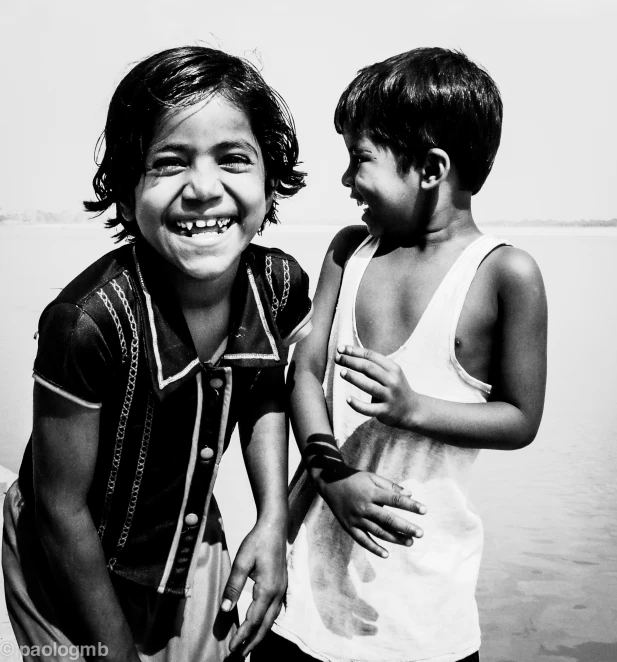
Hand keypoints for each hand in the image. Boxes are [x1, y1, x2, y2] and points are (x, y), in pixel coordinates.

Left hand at [221, 519, 286, 656]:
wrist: (275, 526)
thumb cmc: (257, 541)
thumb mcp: (242, 560)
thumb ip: (234, 585)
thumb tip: (224, 609)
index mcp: (268, 588)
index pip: (254, 619)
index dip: (242, 635)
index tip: (231, 648)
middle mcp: (278, 593)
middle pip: (266, 625)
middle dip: (252, 642)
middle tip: (238, 656)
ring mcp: (282, 589)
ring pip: (272, 620)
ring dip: (260, 635)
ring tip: (247, 648)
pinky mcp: (282, 586)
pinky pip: (274, 611)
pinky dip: (266, 624)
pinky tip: (259, 627)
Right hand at [320, 470, 425, 557]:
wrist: (330, 483)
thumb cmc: (355, 479)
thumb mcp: (372, 477)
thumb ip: (390, 486)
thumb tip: (410, 494)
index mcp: (371, 493)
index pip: (395, 500)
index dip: (410, 505)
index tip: (425, 510)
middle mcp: (364, 507)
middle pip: (388, 519)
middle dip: (405, 527)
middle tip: (420, 533)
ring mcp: (356, 519)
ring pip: (378, 532)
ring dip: (394, 538)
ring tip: (410, 542)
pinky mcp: (349, 527)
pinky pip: (363, 540)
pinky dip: (374, 548)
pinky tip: (386, 555)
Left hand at [335, 345, 420, 429]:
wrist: (412, 410)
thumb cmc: (395, 388)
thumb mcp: (390, 373)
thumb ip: (374, 366)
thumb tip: (348, 355)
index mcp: (393, 368)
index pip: (372, 356)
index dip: (355, 351)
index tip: (341, 348)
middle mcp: (392, 381)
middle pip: (369, 368)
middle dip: (351, 361)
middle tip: (337, 358)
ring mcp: (389, 396)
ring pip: (370, 386)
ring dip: (354, 378)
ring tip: (341, 372)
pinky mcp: (385, 411)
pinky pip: (369, 408)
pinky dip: (358, 404)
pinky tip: (348, 399)